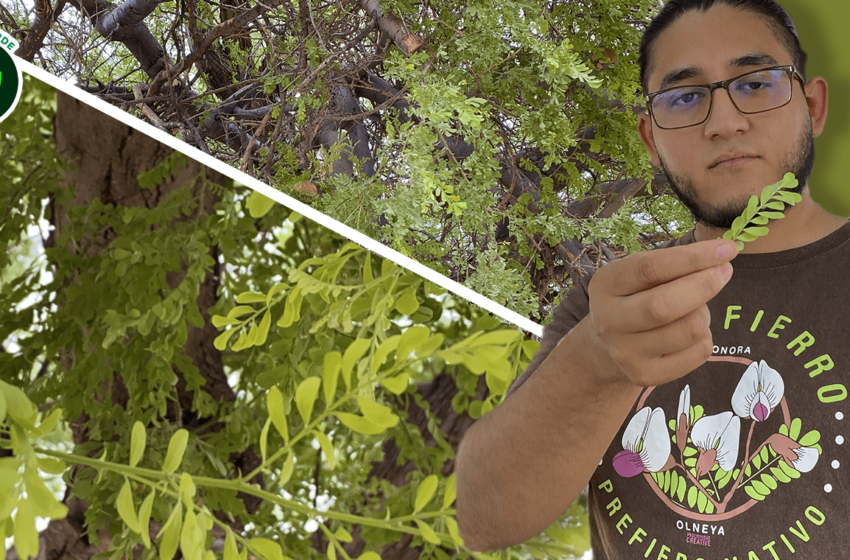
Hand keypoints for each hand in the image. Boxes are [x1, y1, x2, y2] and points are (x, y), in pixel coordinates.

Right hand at [580, 239, 737, 387]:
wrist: (609, 345)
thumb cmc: (635, 297)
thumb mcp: (640, 275)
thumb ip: (672, 264)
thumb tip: (722, 255)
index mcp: (606, 285)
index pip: (650, 268)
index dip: (693, 258)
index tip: (727, 249)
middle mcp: (609, 321)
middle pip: (664, 305)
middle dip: (704, 285)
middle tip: (725, 271)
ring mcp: (625, 353)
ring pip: (690, 329)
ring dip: (704, 313)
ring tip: (695, 308)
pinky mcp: (645, 375)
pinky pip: (698, 352)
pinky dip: (705, 336)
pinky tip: (689, 332)